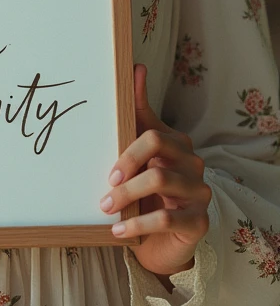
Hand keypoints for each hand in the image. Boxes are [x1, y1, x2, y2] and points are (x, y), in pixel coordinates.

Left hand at [98, 63, 210, 276]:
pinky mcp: (200, 221)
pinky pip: (167, 219)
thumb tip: (135, 67)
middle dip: (126, 170)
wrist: (160, 238)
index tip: (108, 171)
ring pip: (160, 182)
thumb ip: (137, 110)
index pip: (153, 134)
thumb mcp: (139, 149)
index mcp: (178, 143)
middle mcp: (194, 164)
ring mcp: (200, 192)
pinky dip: (138, 224)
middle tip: (105, 189)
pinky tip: (119, 231)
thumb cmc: (147, 188)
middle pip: (156, 153)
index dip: (128, 151)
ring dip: (127, 197)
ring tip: (106, 209)